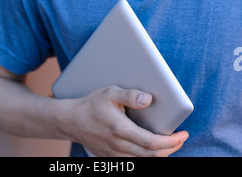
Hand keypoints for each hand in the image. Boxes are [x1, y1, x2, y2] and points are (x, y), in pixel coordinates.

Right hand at [64, 85, 188, 156]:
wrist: (72, 121)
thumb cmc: (92, 104)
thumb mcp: (110, 93)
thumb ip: (130, 95)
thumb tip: (149, 99)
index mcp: (120, 129)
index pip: (152, 143)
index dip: (171, 141)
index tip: (183, 134)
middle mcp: (118, 146)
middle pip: (153, 156)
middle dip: (171, 148)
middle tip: (181, 138)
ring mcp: (115, 155)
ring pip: (145, 162)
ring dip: (161, 154)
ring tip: (171, 142)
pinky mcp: (112, 158)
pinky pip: (135, 162)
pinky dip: (148, 157)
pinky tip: (153, 148)